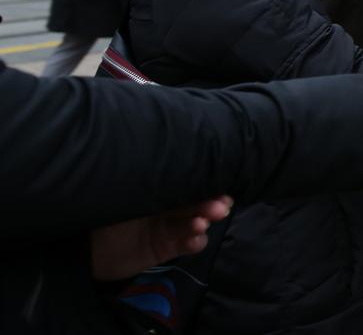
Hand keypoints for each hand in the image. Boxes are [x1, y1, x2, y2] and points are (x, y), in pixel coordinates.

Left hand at [90, 196, 232, 280]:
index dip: (206, 185)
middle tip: (220, 207)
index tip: (221, 187)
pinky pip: (188, 244)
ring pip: (195, 222)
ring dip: (203, 222)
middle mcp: (166, 206)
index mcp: (157, 189)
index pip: (187, 184)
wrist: (82, 250)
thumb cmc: (103, 213)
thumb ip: (155, 187)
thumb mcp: (130, 196)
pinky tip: (195, 239)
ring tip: (200, 224)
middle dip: (211, 204)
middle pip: (196, 202)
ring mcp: (167, 228)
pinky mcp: (165, 249)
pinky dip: (195, 241)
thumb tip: (183, 171)